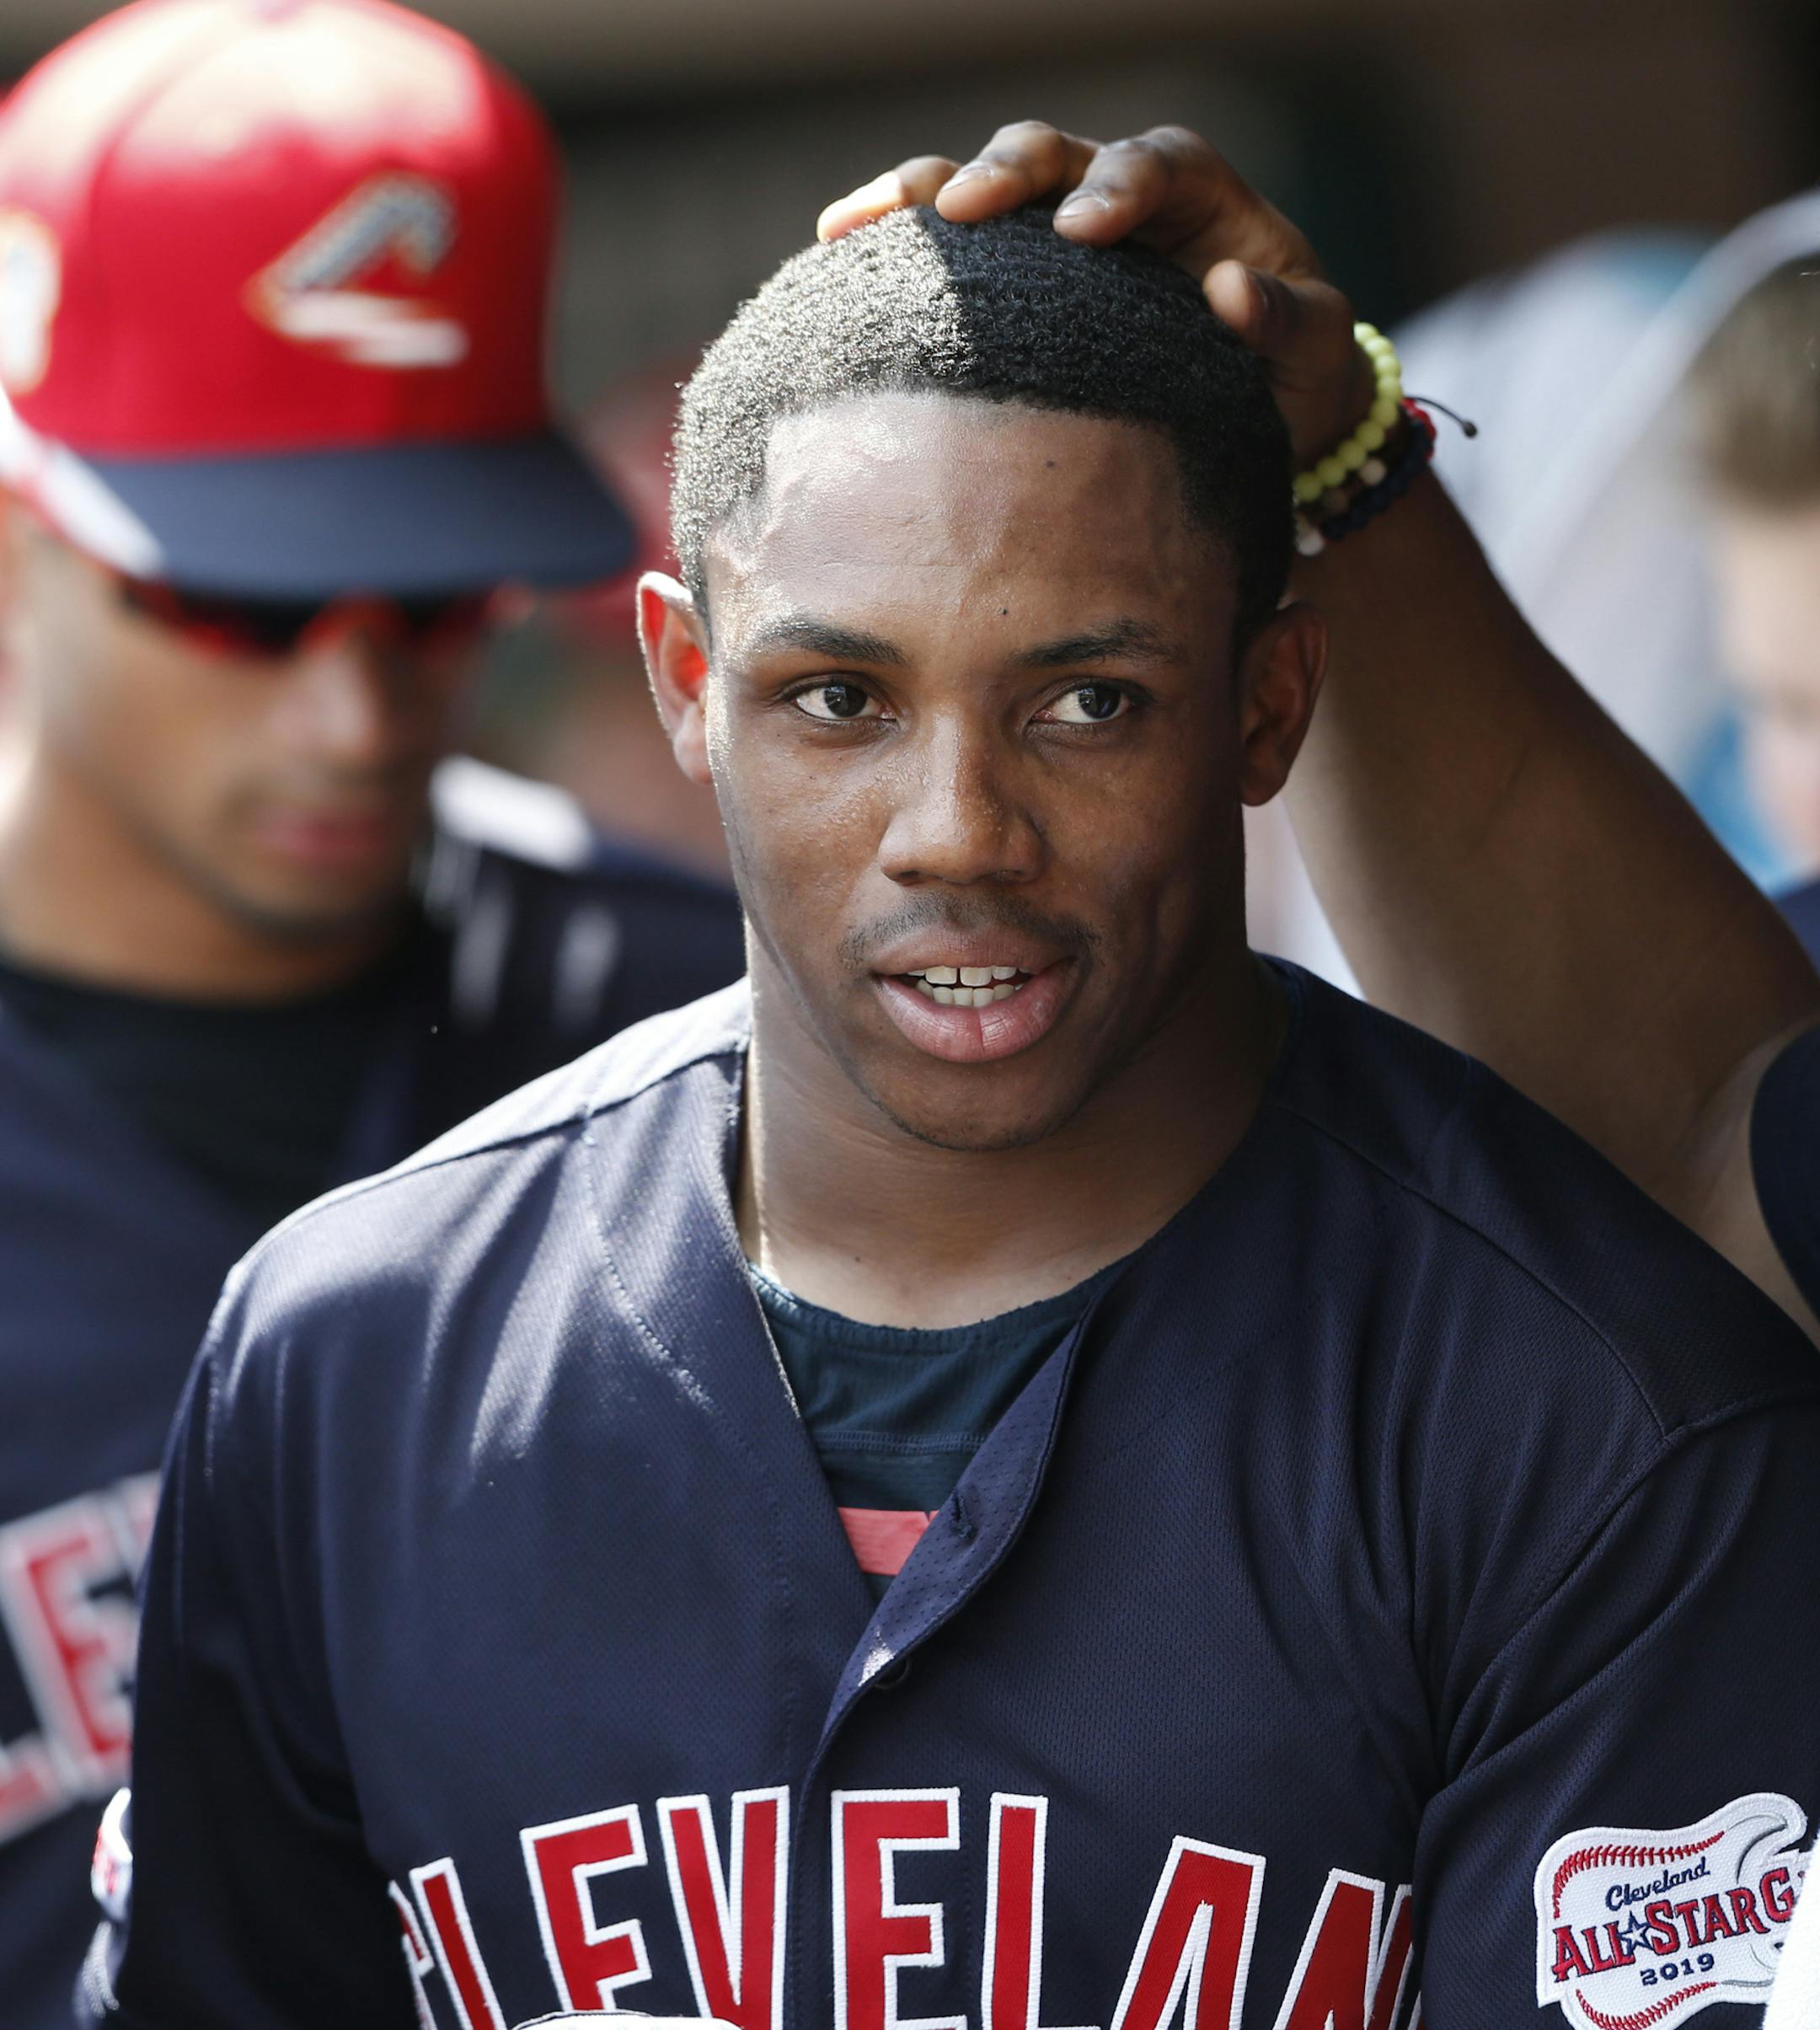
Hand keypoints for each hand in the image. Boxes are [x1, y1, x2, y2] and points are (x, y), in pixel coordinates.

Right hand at [817, 122, 1370, 468]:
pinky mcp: (1015, 280)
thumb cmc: (1292, 366)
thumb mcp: (1313, 345)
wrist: (1258, 400)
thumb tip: (1230, 293)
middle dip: (1004, 174)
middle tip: (962, 211)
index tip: (1083, 231)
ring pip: (985, 187)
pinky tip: (840, 259)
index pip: (1153, 164)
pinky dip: (899, 247)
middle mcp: (1112, 192)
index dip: (1116, 186)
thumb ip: (1286, 320)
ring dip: (923, 199)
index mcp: (1192, 192)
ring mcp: (1053, 233)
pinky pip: (952, 251)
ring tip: (854, 224)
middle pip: (1052, 153)